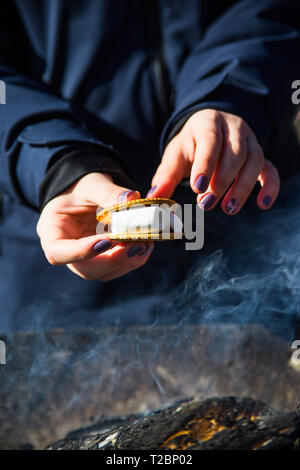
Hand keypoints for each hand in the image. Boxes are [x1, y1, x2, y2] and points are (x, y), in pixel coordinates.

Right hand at [36, 172, 152, 280]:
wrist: (88, 191)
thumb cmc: (82, 186)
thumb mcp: (91, 183)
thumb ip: (108, 192)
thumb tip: (132, 198)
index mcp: (51, 231)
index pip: (58, 253)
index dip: (82, 252)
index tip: (108, 240)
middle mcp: (67, 251)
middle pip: (85, 270)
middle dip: (112, 261)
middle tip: (136, 244)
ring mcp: (87, 259)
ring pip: (105, 272)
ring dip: (127, 261)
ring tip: (145, 242)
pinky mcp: (105, 259)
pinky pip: (118, 266)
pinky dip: (134, 258)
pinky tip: (146, 243)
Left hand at [148, 110, 279, 213]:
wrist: (213, 128)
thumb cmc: (192, 144)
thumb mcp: (176, 154)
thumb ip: (165, 175)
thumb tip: (153, 198)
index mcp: (208, 123)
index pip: (210, 141)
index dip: (205, 164)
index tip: (197, 188)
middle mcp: (234, 129)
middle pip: (234, 153)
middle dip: (221, 181)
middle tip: (206, 204)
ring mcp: (250, 142)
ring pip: (254, 161)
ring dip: (242, 187)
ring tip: (228, 209)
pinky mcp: (260, 156)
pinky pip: (270, 170)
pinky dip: (270, 186)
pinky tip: (263, 204)